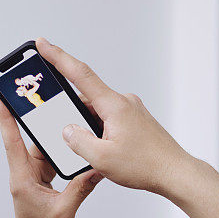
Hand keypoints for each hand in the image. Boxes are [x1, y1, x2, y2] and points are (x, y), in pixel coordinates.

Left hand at [0, 93, 102, 217]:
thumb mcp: (64, 211)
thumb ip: (80, 188)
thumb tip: (96, 168)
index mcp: (22, 179)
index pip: (12, 143)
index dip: (5, 119)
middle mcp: (24, 172)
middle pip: (30, 139)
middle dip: (37, 119)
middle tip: (41, 95)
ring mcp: (32, 172)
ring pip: (44, 146)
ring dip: (55, 136)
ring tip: (68, 117)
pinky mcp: (41, 174)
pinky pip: (51, 156)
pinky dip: (62, 150)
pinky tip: (74, 141)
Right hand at [35, 37, 192, 194]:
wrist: (176, 173)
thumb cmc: (146, 166)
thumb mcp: (101, 158)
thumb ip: (78, 141)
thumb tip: (68, 130)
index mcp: (114, 105)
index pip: (80, 74)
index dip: (58, 57)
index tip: (42, 44)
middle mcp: (124, 102)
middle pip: (86, 98)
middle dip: (70, 111)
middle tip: (62, 126)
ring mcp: (131, 111)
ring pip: (98, 112)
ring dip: (87, 127)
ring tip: (91, 150)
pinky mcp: (136, 121)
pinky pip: (109, 119)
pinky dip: (99, 131)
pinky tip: (102, 150)